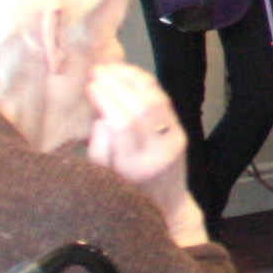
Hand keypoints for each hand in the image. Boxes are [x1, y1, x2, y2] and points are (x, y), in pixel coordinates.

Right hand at [86, 62, 196, 223]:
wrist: (165, 205)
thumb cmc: (125, 191)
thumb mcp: (102, 178)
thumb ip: (98, 149)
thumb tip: (102, 118)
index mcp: (134, 167)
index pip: (123, 123)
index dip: (107, 99)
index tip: (90, 86)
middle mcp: (158, 153)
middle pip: (141, 108)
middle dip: (117, 84)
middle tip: (97, 70)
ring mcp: (173, 142)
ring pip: (156, 101)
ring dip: (132, 79)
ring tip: (111, 67)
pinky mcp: (182, 134)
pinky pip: (165, 102)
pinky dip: (147, 84)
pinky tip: (129, 74)